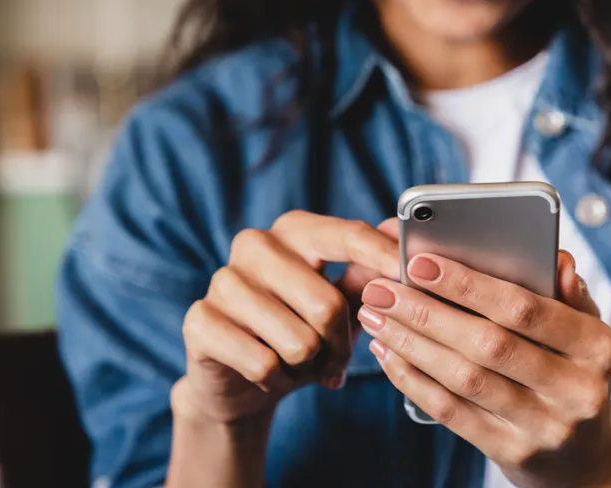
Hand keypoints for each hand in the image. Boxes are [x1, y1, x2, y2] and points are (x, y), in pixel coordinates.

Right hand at [174, 212, 400, 423]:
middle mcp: (255, 244)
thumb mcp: (341, 303)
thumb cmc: (300, 331)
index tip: (411, 275)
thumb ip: (369, 274)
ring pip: (298, 341)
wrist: (240, 380)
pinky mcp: (199, 320)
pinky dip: (277, 380)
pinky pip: (264, 363)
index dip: (383, 257)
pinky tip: (269, 373)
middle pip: (327, 304)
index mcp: (295, 230)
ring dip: (308, 366)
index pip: (347, 236)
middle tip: (336, 361)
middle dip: (341, 345)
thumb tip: (401, 235)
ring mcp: (222, 280)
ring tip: (299, 364)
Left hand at [357, 250, 610, 487]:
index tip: (420, 262)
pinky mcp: (513, 453)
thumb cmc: (573, 371)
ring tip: (376, 316)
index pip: (527, 309)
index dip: (469, 285)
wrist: (584, 455)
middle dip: (427, 313)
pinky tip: (389, 354)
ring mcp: (544, 427)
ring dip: (412, 344)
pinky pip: (453, 413)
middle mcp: (576, 390)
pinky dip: (414, 380)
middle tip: (382, 290)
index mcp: (597, 347)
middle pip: (489, 345)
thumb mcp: (584, 331)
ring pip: (465, 380)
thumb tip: (557, 259)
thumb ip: (567, 293)